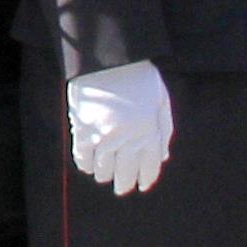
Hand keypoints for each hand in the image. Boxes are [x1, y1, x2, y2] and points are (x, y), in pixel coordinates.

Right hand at [66, 59, 173, 194]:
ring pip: (104, 170)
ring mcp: (105, 135)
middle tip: (121, 188)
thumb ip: (164, 129)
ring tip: (104, 175)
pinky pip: (83, 158)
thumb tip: (163, 157)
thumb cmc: (137, 75)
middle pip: (126, 173)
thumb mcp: (160, 99)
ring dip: (105, 175)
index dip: (145, 179)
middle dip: (124, 184)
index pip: (149, 166)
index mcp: (150, 130)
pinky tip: (89, 166)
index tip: (141, 186)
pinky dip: (86, 165)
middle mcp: (129, 137)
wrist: (108, 57)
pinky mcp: (83, 130)